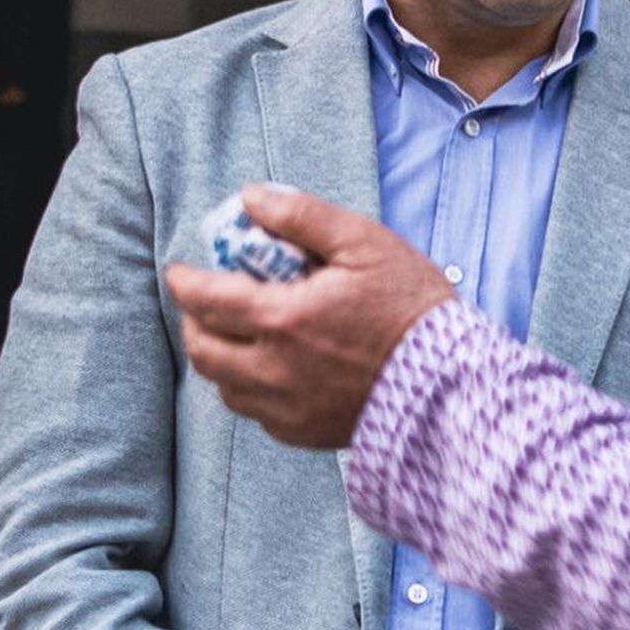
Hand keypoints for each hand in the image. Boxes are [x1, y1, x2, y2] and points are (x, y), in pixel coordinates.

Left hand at [166, 186, 453, 447]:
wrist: (449, 382)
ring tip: (238, 335)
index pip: (205, 300)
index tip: (180, 271)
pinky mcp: (302, 432)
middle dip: (195, 320)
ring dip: (219, 355)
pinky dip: (249, 387)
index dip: (184, 281)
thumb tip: (251, 197)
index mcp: (284, 318)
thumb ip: (302, 215)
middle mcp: (274, 370)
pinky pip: (255, 412)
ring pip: (223, 385)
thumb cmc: (411, 306)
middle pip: (202, 348)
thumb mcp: (364, 242)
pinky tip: (273, 368)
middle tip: (208, 302)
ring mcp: (286, 407)